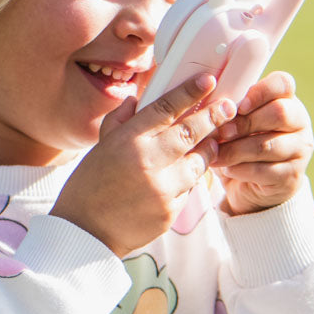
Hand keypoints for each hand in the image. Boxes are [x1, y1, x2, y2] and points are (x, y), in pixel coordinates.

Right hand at [50, 75, 236, 256]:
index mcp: (129, 140)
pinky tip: (183, 176)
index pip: (166, 108)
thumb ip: (120, 120)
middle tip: (228, 107)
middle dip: (214, 117)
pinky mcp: (170, 212)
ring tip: (212, 142)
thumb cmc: (90, 185)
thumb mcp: (100, 146)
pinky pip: (189, 190)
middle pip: (191, 131)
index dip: (190, 92)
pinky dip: (189, 180)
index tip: (208, 81)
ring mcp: (162, 188)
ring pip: (198, 162)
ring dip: (208, 150)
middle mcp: (148, 161)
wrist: (85, 232)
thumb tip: (136, 100)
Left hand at [212, 71, 313, 214]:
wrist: (252, 186)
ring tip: (216, 153)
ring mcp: (299, 150)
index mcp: (286, 99)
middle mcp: (299, 122)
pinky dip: (240, 169)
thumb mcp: (236, 121)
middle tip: (221, 132)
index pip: (283, 83)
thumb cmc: (240, 142)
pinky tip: (226, 168)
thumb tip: (210, 106)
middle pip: (279, 113)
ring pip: (268, 145)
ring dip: (236, 149)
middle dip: (245, 123)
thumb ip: (229, 109)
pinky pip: (264, 171)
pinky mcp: (292, 176)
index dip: (261, 91)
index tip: (239, 105)